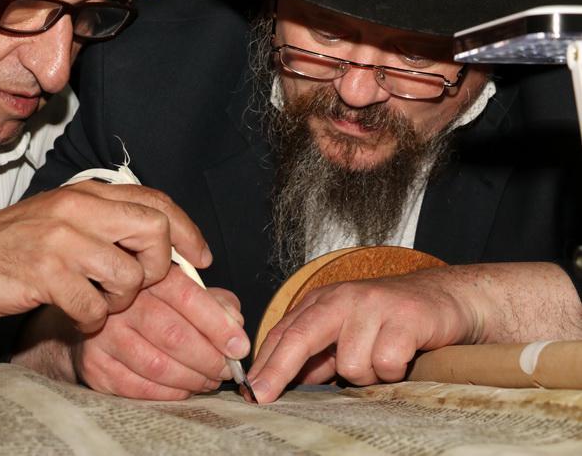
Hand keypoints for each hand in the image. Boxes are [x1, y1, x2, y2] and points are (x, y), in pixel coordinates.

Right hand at [0, 181, 210, 332]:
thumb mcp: (60, 220)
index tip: (201, 259)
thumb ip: (105, 224)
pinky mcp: (44, 272)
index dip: (188, 231)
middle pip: (155, 231)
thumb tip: (162, 245)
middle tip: (139, 285)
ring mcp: (61, 239)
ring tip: (96, 300)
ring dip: (120, 300)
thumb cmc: (10, 246)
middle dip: (159, 267)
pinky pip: (94, 307)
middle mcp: (77, 208)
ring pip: (129, 275)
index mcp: (85, 193)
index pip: (156, 201)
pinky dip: (90, 320)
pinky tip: (73, 314)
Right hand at [74, 265, 249, 399]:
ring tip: (209, 380)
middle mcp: (121, 304)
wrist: (94, 323)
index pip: (187, 296)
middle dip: (209, 358)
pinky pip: (140, 388)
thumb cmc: (149, 305)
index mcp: (147, 277)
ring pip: (159, 366)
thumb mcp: (182, 291)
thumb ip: (213, 301)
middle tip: (227, 370)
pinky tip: (184, 388)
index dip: (218, 324)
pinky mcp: (95, 366)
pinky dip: (170, 393)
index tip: (240, 346)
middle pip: (174, 335)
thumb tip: (235, 323)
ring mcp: (105, 336)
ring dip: (193, 379)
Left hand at [247, 271, 475, 402]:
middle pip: (300, 337)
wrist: (445, 299)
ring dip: (367, 375)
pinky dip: (393, 371)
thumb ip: (317, 356)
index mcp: (322, 302)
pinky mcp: (405, 316)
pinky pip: (385, 363)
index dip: (265, 363)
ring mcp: (373, 305)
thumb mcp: (346, 334)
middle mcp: (342, 298)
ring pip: (350, 363)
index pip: (285, 332)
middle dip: (279, 370)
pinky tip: (403, 356)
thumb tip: (281, 382)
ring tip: (382, 360)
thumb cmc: (390, 321)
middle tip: (262, 396)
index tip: (250, 391)